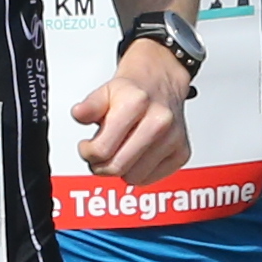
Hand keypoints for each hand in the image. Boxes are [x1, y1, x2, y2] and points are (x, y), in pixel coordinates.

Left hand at [74, 44, 193, 183]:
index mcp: (137, 103)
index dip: (87, 153)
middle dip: (101, 166)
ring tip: (118, 153)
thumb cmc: (133, 91)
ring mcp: (173, 138)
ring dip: (120, 171)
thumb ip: (89, 106)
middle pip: (117, 167)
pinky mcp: (182, 153)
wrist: (161, 83)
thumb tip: (79, 113)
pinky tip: (136, 156)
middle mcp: (159, 121)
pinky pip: (150, 179)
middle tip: (99, 155)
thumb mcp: (104, 92)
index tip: (87, 147)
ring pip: (134, 177)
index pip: (102, 149)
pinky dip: (138, 173)